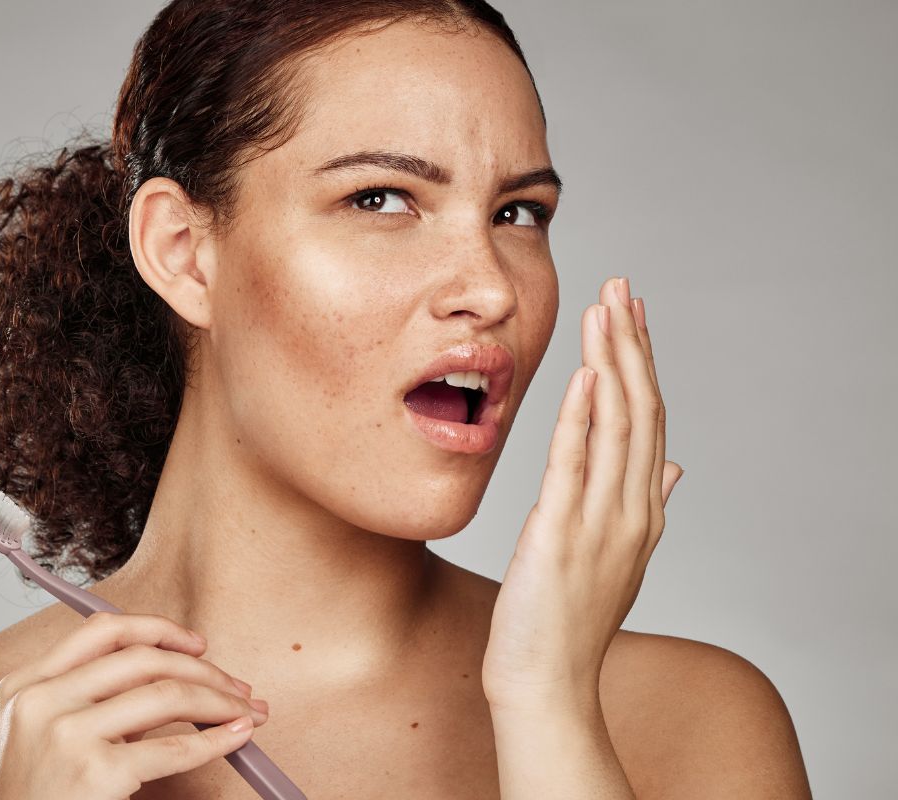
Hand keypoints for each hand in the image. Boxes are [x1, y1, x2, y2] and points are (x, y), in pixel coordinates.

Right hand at [0, 611, 269, 799]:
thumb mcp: (40, 738)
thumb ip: (87, 700)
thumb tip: (173, 675)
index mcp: (24, 685)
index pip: (101, 631)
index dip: (158, 629)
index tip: (197, 644)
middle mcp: (40, 701)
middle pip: (142, 658)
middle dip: (202, 668)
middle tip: (237, 686)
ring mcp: (64, 735)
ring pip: (165, 693)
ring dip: (218, 699)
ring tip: (246, 711)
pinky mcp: (94, 772)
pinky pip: (172, 747)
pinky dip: (215, 739)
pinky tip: (236, 736)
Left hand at [482, 276, 682, 712]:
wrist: (546, 682)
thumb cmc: (569, 618)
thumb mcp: (616, 555)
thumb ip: (644, 503)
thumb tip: (674, 464)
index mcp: (642, 511)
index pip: (650, 421)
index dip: (644, 364)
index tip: (634, 315)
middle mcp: (631, 511)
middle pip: (640, 411)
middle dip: (632, 345)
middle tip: (623, 286)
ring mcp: (601, 523)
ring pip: (617, 428)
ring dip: (613, 363)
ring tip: (608, 309)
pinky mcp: (561, 535)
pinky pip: (576, 466)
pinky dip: (583, 418)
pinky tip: (587, 376)